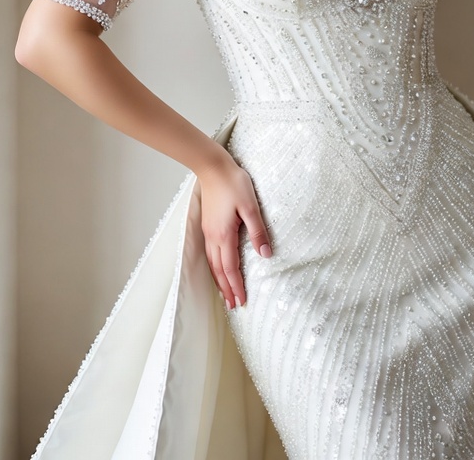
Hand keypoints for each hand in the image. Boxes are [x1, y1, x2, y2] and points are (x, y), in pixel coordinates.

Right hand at [196, 152, 271, 308]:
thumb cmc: (233, 183)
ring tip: (225, 293)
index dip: (236, 286)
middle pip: (219, 270)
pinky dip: (214, 266)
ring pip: (212, 263)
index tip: (242, 301)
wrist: (213, 167)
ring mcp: (208, 231)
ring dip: (219, 280)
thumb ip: (258, 231)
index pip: (230, 268)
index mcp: (224, 235)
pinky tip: (218, 268)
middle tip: (233, 305)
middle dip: (227, 288)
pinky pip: (209, 253)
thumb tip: (266, 255)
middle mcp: (214, 237)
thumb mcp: (250, 206)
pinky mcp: (208, 225)